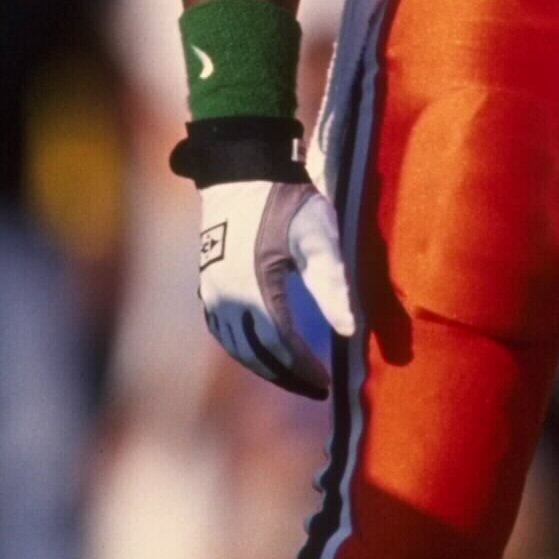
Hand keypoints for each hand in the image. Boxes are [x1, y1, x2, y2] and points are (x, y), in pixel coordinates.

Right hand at [196, 176, 356, 398]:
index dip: (304, 369)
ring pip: (237, 346)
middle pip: (256, 353)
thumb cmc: (285, 197)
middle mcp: (225, 296)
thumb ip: (333, 282)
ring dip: (266, 366)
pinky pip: (224, 331)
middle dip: (287, 375)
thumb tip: (351, 330)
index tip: (328, 383)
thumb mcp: (317, 234)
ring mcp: (211, 291)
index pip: (281, 345)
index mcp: (253, 287)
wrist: (240, 169)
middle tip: (317, 389)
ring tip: (295, 376)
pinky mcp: (207, 284)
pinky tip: (264, 352)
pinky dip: (245, 349)